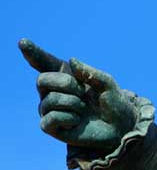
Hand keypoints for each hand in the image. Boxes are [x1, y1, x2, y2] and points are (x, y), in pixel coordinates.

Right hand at [19, 39, 137, 152]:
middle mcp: (51, 91)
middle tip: (83, 92)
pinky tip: (77, 121)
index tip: (23, 42)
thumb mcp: (107, 84)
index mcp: (63, 76)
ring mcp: (49, 109)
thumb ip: (90, 72)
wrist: (120, 127)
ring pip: (50, 100)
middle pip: (42, 79)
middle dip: (66, 84)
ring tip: (84, 109)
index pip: (43, 62)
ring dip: (74, 103)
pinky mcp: (50, 126)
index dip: (32, 53)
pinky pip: (51, 118)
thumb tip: (72, 61)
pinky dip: (69, 118)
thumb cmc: (113, 103)